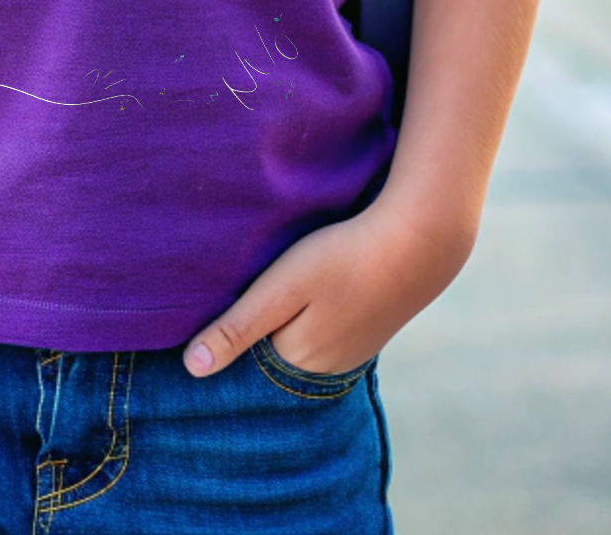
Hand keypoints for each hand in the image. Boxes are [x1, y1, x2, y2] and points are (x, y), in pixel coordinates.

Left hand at [182, 203, 474, 378]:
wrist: (418, 241)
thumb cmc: (342, 258)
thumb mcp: (282, 288)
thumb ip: (239, 327)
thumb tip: (192, 369)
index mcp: (298, 360)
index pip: (246, 357)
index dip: (231, 329)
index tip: (221, 301)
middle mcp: (325, 367)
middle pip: (273, 350)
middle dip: (257, 325)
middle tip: (247, 282)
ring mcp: (351, 351)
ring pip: (300, 339)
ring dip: (286, 318)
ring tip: (278, 283)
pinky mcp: (367, 330)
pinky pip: (326, 329)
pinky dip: (313, 314)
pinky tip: (314, 288)